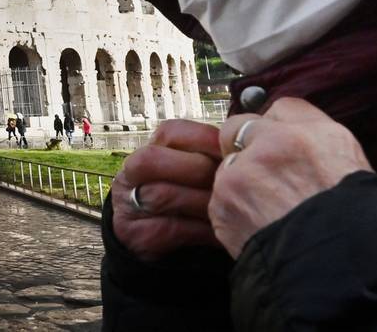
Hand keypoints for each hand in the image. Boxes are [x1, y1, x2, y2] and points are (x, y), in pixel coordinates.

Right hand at [112, 119, 223, 259]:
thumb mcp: (191, 177)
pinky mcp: (136, 235)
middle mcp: (131, 175)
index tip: (234, 149)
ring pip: (163, 194)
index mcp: (150, 151)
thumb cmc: (185, 205)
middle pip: (157, 159)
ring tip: (233, 208)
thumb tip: (248, 145)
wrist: (152, 244)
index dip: (204, 138)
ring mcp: (128, 205)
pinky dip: (201, 230)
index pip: (170, 132)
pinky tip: (223, 233)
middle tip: (235, 182)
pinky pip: (170, 228)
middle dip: (202, 171)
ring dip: (204, 202)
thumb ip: (210, 159)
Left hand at [210, 97, 371, 257]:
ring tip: (270, 209)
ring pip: (228, 166)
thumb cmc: (354, 219)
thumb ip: (314, 131)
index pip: (280, 108)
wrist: (334, 270)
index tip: (280, 143)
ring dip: (241, 182)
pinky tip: (260, 224)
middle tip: (268, 175)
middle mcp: (269, 148)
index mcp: (307, 135)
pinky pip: (220, 199)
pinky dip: (235, 210)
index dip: (279, 128)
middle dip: (246, 146)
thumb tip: (284, 120)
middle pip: (239, 129)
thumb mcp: (349, 160)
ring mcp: (240, 177)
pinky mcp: (222, 207)